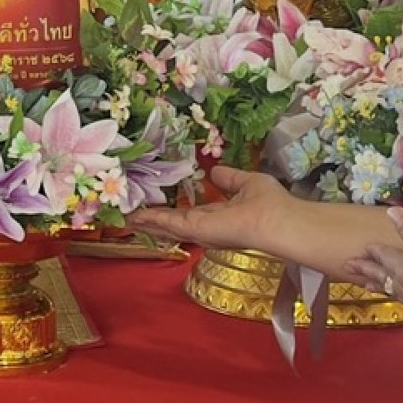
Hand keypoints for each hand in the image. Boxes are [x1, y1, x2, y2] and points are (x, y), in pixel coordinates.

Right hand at [127, 164, 289, 251]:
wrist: (274, 220)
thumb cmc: (268, 203)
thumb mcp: (246, 183)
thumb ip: (229, 178)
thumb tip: (215, 172)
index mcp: (221, 217)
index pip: (193, 216)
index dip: (176, 213)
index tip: (160, 209)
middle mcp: (208, 227)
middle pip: (175, 226)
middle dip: (155, 222)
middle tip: (134, 218)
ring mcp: (200, 230)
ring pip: (168, 227)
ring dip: (148, 222)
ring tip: (128, 219)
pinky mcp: (194, 228)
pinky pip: (168, 223)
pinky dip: (151, 219)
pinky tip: (135, 217)